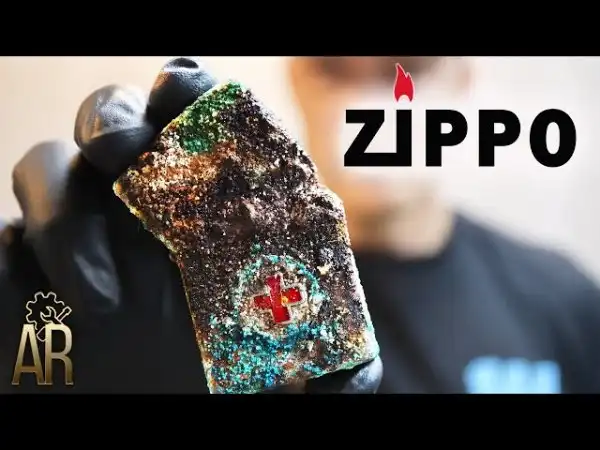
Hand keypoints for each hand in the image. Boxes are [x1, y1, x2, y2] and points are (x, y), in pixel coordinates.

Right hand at [12, 57, 381, 392]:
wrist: (162, 404)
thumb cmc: (230, 380)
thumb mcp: (290, 375)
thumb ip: (330, 368)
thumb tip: (361, 379)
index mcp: (211, 199)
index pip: (195, 114)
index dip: (186, 91)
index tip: (181, 96)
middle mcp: (144, 201)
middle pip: (116, 121)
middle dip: (109, 118)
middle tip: (118, 153)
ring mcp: (86, 230)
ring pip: (48, 169)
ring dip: (61, 209)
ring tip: (102, 294)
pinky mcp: (32, 271)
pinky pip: (5, 242)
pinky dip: (14, 258)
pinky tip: (44, 301)